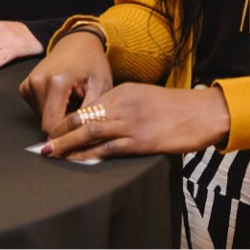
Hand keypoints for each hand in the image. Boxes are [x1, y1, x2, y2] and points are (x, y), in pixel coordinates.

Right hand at [19, 30, 112, 133]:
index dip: (67, 134)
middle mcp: (37, 82)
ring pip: (41, 118)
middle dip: (63, 124)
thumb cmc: (93, 64)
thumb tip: (80, 138)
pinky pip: (37, 109)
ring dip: (57, 115)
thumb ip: (90, 114)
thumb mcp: (101, 87)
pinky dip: (50, 108)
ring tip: (72, 100)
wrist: (79, 43)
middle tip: (80, 111)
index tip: (80, 133)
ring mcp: (28, 84)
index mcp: (56, 83)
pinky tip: (62, 96)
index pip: (53, 125)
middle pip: (46, 123)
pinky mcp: (25, 87)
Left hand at [40, 83, 229, 161]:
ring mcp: (131, 122)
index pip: (90, 104)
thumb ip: (128, 104)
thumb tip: (106, 120)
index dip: (70, 118)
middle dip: (60, 129)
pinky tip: (75, 160)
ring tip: (50, 152)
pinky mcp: (140, 140)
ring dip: (66, 143)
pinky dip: (87, 155)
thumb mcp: (148, 97)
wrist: (205, 112)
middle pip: (83, 116)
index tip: (56, 128)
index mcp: (126, 90)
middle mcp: (125, 103)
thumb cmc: (180, 107)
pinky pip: (107, 148)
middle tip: (45, 142)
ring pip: (89, 131)